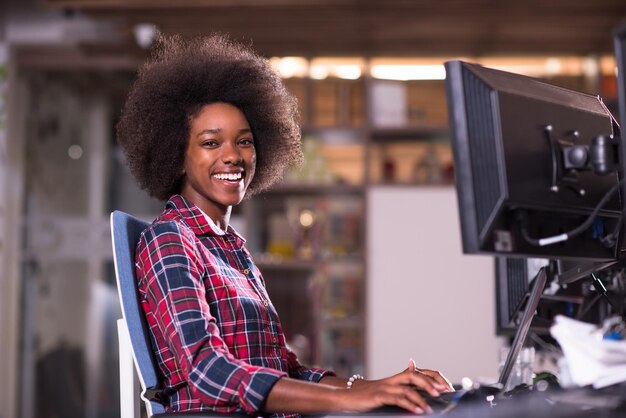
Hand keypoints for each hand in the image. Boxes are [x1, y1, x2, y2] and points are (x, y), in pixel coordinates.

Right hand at [338, 359, 452, 414]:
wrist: (347, 396)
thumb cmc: (368, 395)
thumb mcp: (388, 390)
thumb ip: (404, 386)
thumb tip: (418, 381)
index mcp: (397, 379)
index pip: (420, 372)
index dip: (434, 377)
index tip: (447, 387)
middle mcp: (393, 380)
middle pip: (415, 375)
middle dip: (431, 383)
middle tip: (443, 392)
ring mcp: (385, 387)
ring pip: (407, 387)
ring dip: (422, 397)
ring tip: (430, 408)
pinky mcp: (379, 396)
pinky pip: (397, 398)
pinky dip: (409, 404)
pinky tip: (417, 410)